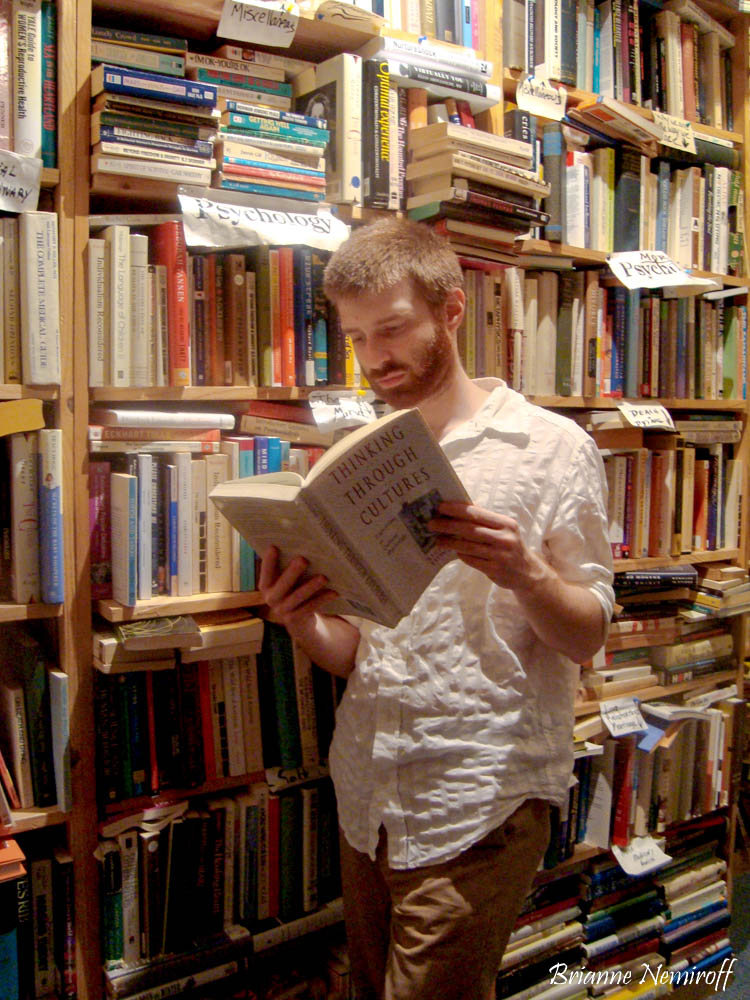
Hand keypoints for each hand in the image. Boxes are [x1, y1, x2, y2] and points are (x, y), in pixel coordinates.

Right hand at [258, 546, 338, 634]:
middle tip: (303, 559)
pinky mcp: (295, 620)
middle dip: (293, 572)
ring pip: (298, 597)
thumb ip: (287, 568)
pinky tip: (334, 592)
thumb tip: (300, 544)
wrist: (298, 624)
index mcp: (266, 586)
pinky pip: (310, 608)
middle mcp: (271, 599)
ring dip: (311, 586)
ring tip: (324, 577)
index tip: (274, 547)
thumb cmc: (292, 593)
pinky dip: (322, 599)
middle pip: (282, 585)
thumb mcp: (286, 582)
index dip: (269, 561)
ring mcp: (282, 611)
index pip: (266, 572)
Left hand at [428, 502, 547, 593]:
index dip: (457, 509)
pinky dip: (460, 554)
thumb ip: (485, 519)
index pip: (477, 513)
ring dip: (450, 542)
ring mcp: (500, 555)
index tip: (440, 507)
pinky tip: (453, 551)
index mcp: (505, 523)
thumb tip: (459, 507)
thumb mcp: (503, 529)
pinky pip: (471, 559)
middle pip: (470, 529)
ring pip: (468, 546)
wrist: (527, 572)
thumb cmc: (509, 546)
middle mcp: (504, 537)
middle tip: (431, 523)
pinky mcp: (494, 569)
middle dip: (448, 525)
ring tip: (437, 539)